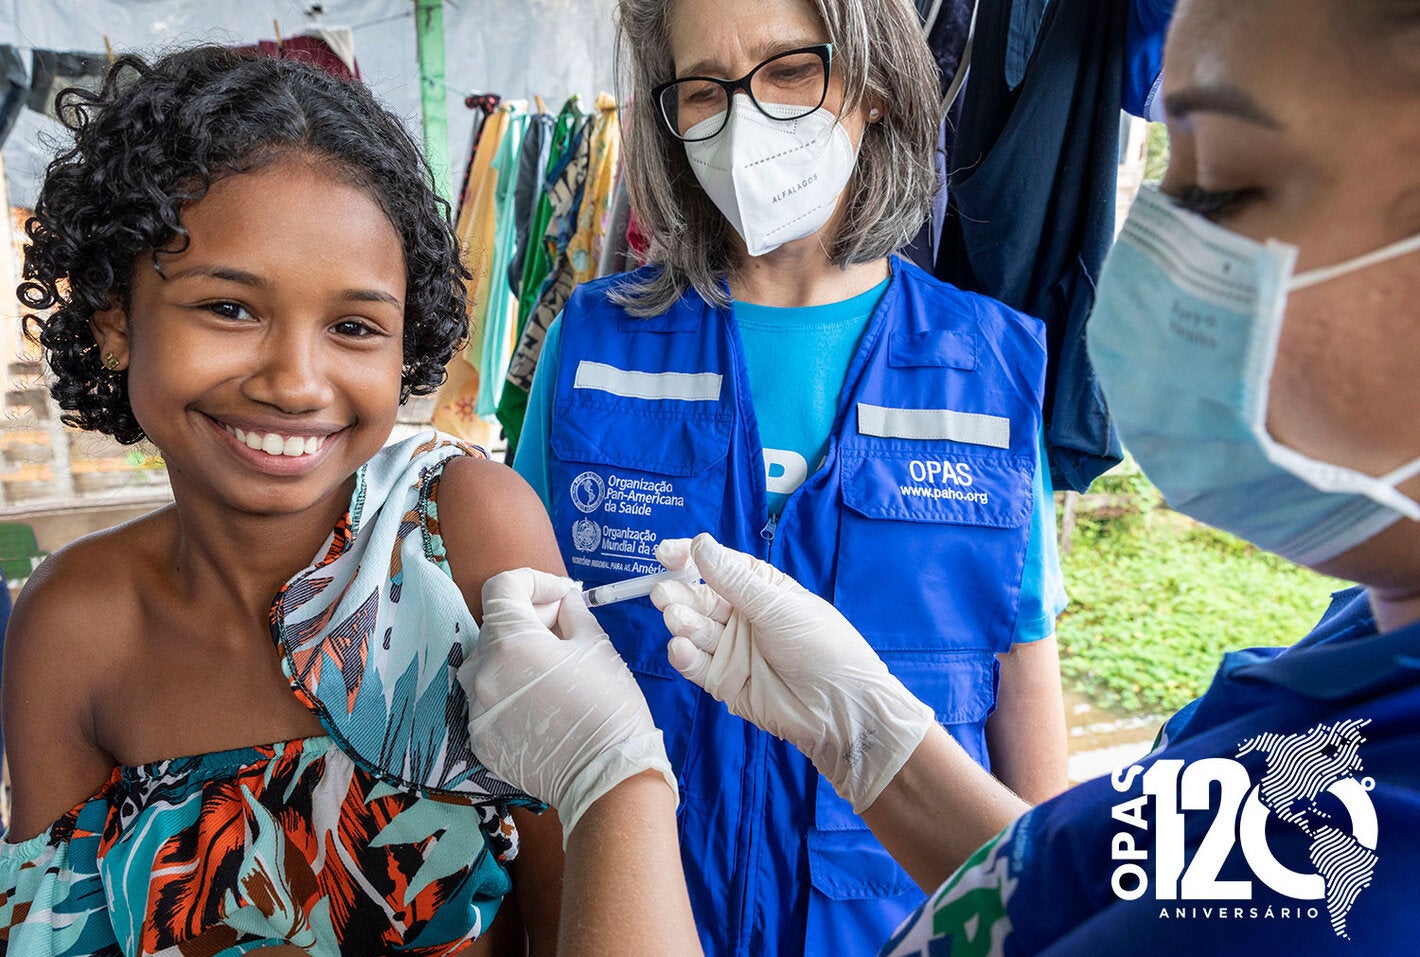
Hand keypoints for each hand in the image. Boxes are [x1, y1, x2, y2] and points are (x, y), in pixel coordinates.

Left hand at [461, 568, 676, 845]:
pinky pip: (490, 699)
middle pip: (496, 626)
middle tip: (567, 627)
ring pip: (488, 664)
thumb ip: (573, 613)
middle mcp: (480, 673)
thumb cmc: (607, 705)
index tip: (562, 593)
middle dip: (531, 618)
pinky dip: (511, 690)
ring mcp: (476, 710)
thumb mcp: (597, 645)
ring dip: (517, 654)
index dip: (535, 580)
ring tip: (554, 666)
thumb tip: (564, 601)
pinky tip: (544, 700)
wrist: (605, 776)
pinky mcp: (481, 739)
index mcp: (508, 643)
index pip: (502, 587)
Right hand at [652, 534, 933, 811]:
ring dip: (682, 622)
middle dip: (679, 593)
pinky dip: (685, 655)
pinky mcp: (724, 681)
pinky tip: (680, 648)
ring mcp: (732, 649)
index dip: (690, 557)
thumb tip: (700, 544)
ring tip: (678, 621)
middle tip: (664, 594)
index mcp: (760, 588)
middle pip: (700, 598)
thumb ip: (735, 581)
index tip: (664, 553)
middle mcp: (742, 615)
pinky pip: (696, 665)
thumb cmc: (820, 646)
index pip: (718, 565)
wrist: (839, 708)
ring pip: (695, 629)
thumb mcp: (779, 607)